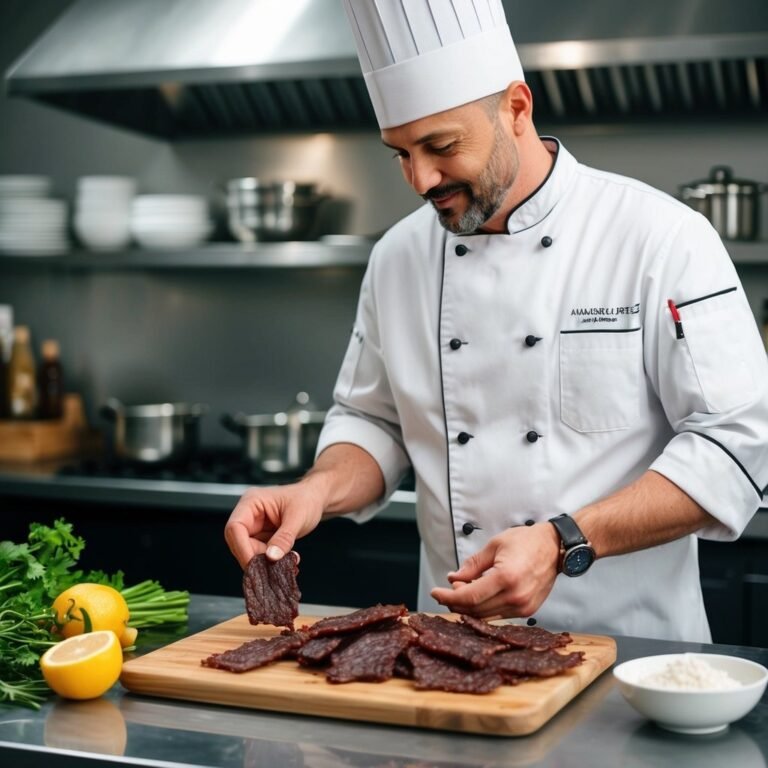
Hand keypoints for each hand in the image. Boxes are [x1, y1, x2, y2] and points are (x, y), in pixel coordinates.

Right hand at [224, 480, 323, 568]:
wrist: (315, 499)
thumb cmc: (307, 499)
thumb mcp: (298, 518)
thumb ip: (284, 538)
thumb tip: (271, 557)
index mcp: (252, 501)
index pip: (235, 527)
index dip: (242, 548)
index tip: (254, 565)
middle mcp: (249, 514)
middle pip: (238, 542)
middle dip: (254, 557)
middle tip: (272, 568)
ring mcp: (254, 526)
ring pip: (248, 550)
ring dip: (264, 561)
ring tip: (284, 564)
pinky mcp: (261, 536)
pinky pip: (259, 553)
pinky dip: (270, 561)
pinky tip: (284, 562)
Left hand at [430, 523, 560, 618]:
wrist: (555, 547)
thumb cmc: (527, 541)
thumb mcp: (494, 545)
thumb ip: (472, 565)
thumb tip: (453, 578)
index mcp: (506, 578)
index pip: (469, 596)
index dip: (448, 596)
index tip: (435, 592)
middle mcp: (515, 596)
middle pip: (475, 609)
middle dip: (455, 601)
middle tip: (447, 588)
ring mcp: (523, 607)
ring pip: (485, 615)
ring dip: (469, 606)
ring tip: (462, 590)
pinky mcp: (528, 611)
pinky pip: (498, 615)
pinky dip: (484, 608)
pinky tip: (478, 595)